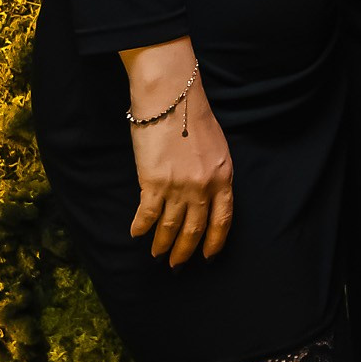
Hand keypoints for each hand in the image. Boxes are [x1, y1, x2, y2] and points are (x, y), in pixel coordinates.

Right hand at [122, 44, 233, 265]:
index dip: (214, 242)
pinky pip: (148, 214)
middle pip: (196, 229)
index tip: (208, 256)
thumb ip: (214, 173)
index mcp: (224, 177)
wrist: (170, 97)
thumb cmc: (192, 115)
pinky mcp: (153, 182)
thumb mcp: (216, 147)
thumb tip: (206, 194)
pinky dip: (141, 226)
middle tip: (176, 265)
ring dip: (162, 244)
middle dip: (185, 251)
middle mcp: (204, 187)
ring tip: (156, 254)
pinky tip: (136, 233)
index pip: (223, 220)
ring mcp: (179, 187)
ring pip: (171, 227)